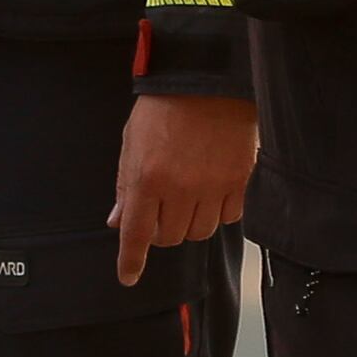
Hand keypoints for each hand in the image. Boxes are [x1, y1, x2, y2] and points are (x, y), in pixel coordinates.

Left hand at [112, 91, 255, 281]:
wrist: (206, 80)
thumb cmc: (164, 107)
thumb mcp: (132, 141)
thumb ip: (125, 184)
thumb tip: (117, 220)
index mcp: (146, 177)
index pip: (136, 233)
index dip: (131, 260)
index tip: (128, 276)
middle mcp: (178, 188)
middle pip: (169, 238)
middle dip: (162, 229)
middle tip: (164, 205)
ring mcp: (211, 187)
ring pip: (199, 232)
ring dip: (191, 222)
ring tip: (190, 192)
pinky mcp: (238, 182)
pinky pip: (229, 218)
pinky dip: (220, 210)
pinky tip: (213, 187)